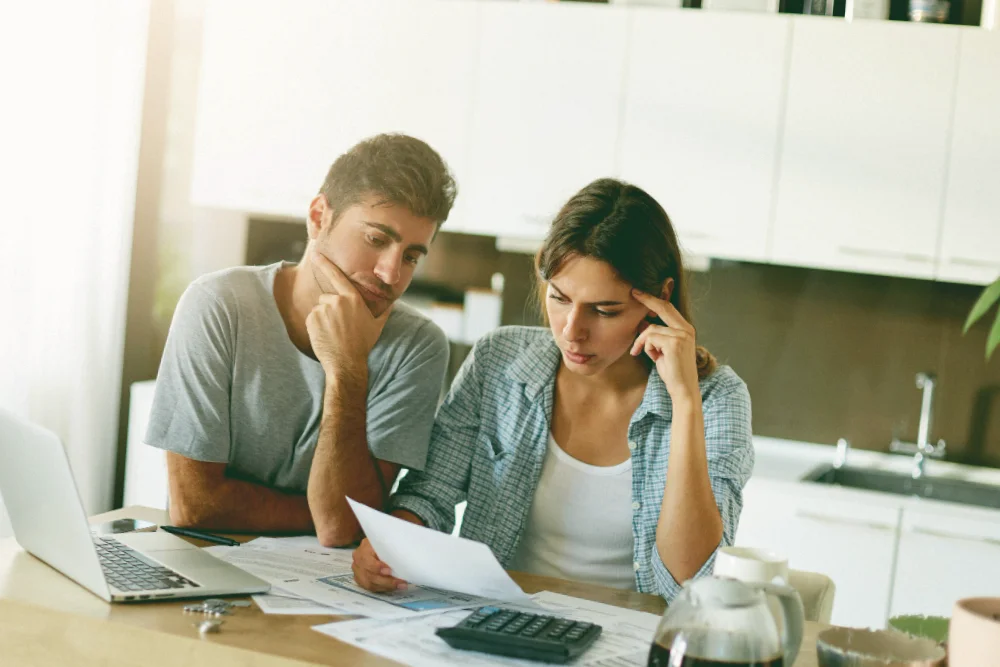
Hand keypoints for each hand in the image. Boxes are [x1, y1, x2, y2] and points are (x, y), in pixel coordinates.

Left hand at [306, 252, 391, 378]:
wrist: (346, 362)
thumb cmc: (363, 344)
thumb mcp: (377, 325)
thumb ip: (385, 309)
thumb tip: (394, 301)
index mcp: (353, 299)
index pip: (337, 276)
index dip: (325, 263)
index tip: (315, 253)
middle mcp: (337, 301)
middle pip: (328, 298)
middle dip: (331, 309)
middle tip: (340, 326)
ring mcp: (323, 310)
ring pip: (319, 308)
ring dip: (323, 318)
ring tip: (333, 332)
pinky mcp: (312, 319)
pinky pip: (312, 318)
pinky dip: (316, 326)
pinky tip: (325, 336)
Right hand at [351, 538, 407, 592]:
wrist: (374, 546)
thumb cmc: (383, 543)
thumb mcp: (386, 542)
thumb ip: (389, 549)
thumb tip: (402, 558)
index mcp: (363, 549)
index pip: (366, 560)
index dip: (377, 567)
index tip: (389, 571)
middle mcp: (358, 560)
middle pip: (369, 575)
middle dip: (386, 581)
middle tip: (401, 582)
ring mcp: (358, 571)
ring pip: (370, 584)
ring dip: (386, 586)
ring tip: (401, 585)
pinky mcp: (360, 579)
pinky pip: (370, 588)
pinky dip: (383, 588)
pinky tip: (393, 587)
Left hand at [630, 289, 699, 403]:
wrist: (683, 389)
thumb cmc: (673, 372)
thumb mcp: (662, 350)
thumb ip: (656, 336)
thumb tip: (642, 323)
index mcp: (685, 329)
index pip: (669, 309)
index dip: (654, 299)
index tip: (640, 292)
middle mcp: (686, 329)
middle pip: (663, 307)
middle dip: (647, 299)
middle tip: (633, 292)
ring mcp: (682, 335)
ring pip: (651, 329)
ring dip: (641, 342)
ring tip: (640, 353)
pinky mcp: (674, 343)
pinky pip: (650, 339)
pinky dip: (646, 348)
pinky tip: (654, 358)